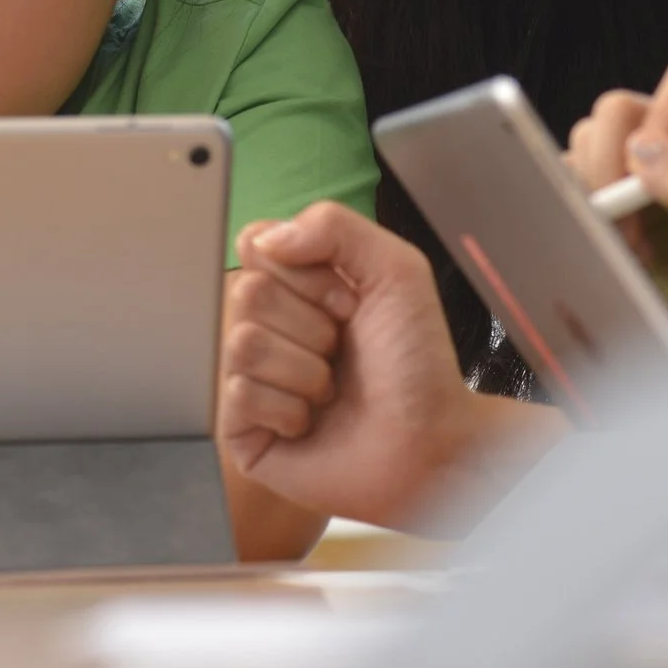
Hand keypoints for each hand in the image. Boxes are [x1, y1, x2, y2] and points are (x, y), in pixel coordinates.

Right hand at [217, 202, 485, 530]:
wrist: (429, 442)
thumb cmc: (417, 363)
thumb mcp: (396, 269)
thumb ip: (334, 225)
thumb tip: (266, 238)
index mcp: (296, 283)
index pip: (255, 243)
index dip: (305, 272)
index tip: (348, 301)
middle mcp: (268, 325)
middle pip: (246, 292)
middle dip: (311, 324)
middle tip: (343, 349)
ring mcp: (250, 375)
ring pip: (243, 343)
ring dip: (304, 370)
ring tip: (332, 387)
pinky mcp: (241, 427)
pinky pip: (238, 395)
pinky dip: (288, 409)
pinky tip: (311, 421)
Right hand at [566, 44, 667, 311]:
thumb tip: (646, 151)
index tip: (654, 160)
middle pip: (623, 105)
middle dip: (613, 160)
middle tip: (627, 214)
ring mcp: (644, 163)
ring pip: (591, 136)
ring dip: (598, 190)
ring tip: (633, 243)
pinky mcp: (612, 191)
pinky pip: (572, 172)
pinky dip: (582, 207)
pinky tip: (618, 246)